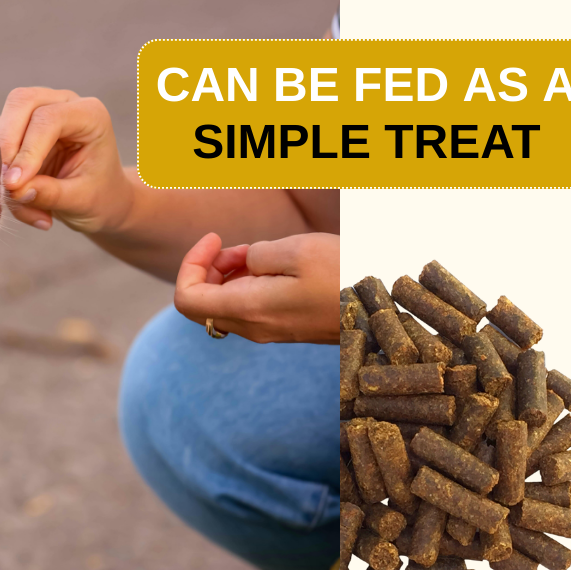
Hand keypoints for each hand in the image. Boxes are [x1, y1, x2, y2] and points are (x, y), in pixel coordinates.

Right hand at [0, 87, 132, 232]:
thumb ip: (50, 195)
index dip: (28, 150)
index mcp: (90, 115)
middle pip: (21, 102)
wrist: (100, 199)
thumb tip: (15, 190)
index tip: (14, 184)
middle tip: (4, 183)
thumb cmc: (99, 197)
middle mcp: (63, 104)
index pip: (49, 119)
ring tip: (21, 200)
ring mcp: (40, 112)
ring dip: (2, 163)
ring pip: (3, 121)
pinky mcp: (21, 128)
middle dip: (6, 143)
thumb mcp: (81, 202)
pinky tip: (20, 197)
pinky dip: (1, 172)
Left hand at [173, 232, 339, 343]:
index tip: (214, 238)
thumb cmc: (344, 274)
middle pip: (201, 304)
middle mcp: (253, 328)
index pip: (187, 299)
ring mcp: (268, 331)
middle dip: (206, 268)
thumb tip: (244, 263)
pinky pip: (247, 307)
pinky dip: (245, 283)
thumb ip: (256, 255)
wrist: (383, 308)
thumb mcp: (296, 250)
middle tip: (230, 243)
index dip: (190, 264)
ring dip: (227, 274)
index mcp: (249, 309)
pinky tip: (267, 264)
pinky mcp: (282, 327)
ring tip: (253, 250)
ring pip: (223, 305)